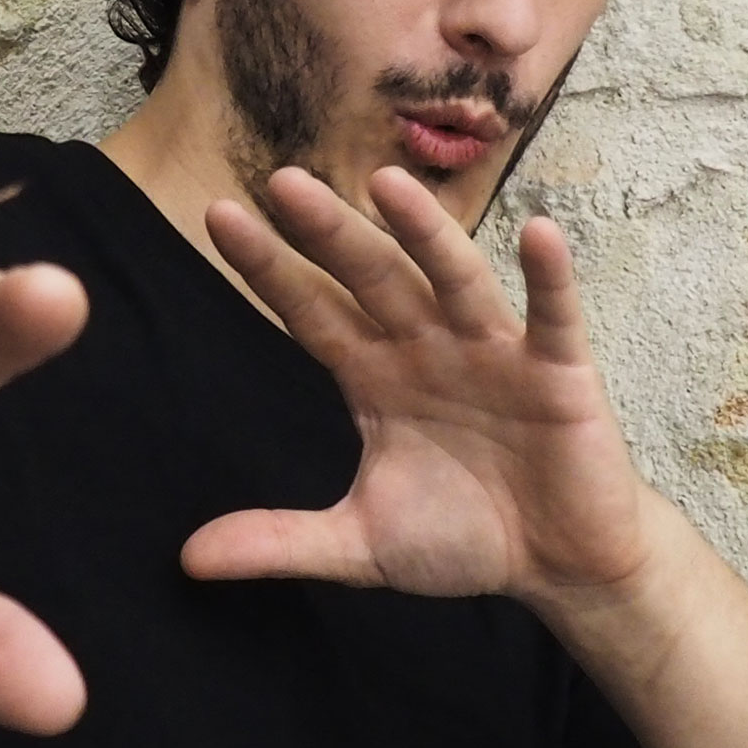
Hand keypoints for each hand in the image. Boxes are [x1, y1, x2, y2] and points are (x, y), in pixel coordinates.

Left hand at [182, 165, 649, 610]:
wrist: (558, 566)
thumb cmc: (463, 536)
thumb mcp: (360, 545)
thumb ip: (280, 541)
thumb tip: (190, 559)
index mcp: (375, 377)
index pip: (312, 312)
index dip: (269, 269)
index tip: (219, 217)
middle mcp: (427, 348)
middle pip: (371, 279)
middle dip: (329, 234)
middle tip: (281, 181)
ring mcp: (493, 352)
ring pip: (455, 279)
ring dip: (425, 233)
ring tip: (388, 184)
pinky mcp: (557, 372)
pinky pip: (552, 317)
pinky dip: (549, 277)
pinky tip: (540, 233)